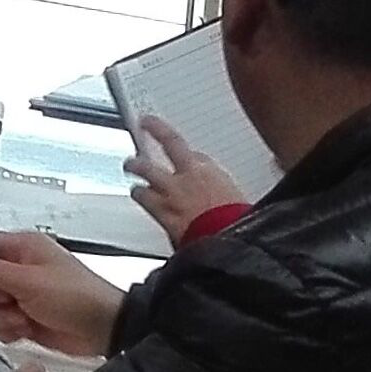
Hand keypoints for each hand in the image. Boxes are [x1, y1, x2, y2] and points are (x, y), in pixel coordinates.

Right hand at [0, 229, 122, 357]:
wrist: (105, 330)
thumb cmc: (77, 296)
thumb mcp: (27, 281)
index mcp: (20, 247)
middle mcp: (18, 268)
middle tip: (11, 300)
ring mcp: (21, 293)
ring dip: (2, 316)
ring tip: (25, 317)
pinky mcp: (25, 317)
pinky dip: (9, 330)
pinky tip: (27, 330)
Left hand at [126, 114, 247, 245]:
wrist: (227, 247)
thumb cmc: (239, 227)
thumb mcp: (240, 202)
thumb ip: (226, 194)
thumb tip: (228, 198)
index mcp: (212, 172)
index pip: (196, 154)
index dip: (188, 154)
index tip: (183, 151)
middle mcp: (189, 176)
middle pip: (169, 143)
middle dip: (156, 131)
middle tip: (147, 124)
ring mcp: (171, 192)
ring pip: (146, 170)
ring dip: (137, 168)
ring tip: (130, 166)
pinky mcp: (160, 210)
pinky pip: (143, 198)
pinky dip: (139, 194)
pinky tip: (136, 193)